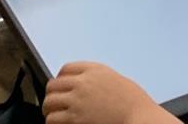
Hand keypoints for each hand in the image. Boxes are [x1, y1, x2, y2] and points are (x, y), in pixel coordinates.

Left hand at [44, 62, 164, 123]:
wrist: (137, 114)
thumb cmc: (132, 100)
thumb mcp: (114, 79)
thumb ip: (96, 78)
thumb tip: (82, 85)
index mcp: (94, 70)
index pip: (66, 68)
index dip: (60, 78)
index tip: (60, 86)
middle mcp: (83, 82)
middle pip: (54, 84)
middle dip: (52, 94)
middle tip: (54, 103)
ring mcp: (78, 100)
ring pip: (50, 102)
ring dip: (49, 109)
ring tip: (53, 114)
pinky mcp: (75, 118)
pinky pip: (53, 118)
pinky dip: (52, 121)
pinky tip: (58, 123)